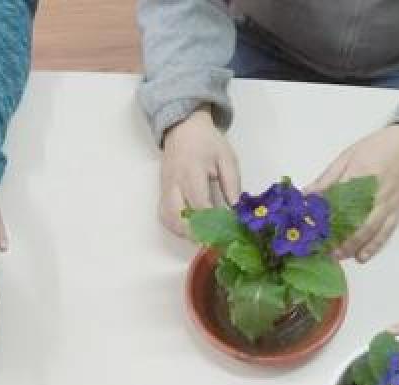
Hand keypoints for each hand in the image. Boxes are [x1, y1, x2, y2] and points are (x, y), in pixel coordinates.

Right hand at [159, 108, 239, 237]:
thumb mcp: (227, 159)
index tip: (225, 235)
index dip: (212, 224)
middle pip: (179, 218)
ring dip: (185, 233)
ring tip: (203, 238)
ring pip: (169, 220)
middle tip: (213, 242)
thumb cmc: (207, 142)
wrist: (183, 128)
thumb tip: (236, 211)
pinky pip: (165, 216)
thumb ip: (232, 185)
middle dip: (196, 234)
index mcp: (192, 173)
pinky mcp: (162, 193)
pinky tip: (190, 230)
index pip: (200, 206)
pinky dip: (177, 227)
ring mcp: (165, 189)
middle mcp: (174, 184)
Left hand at [307, 124, 398, 261]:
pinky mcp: (398, 211)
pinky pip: (386, 232)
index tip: (308, 229)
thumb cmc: (379, 147)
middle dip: (336, 238)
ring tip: (336, 256)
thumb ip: (327, 178)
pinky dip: (374, 246)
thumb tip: (306, 195)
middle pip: (352, 221)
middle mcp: (374, 193)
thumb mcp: (348, 155)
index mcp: (358, 174)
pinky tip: (362, 257)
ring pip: (369, 230)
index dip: (321, 217)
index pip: (335, 201)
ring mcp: (388, 204)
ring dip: (352, 246)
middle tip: (320, 249)